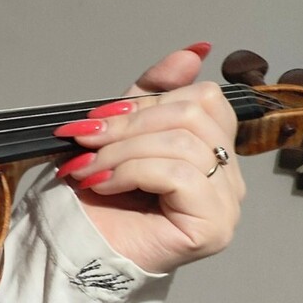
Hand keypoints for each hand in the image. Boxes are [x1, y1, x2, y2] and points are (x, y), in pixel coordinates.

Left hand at [52, 45, 244, 272]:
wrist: (74, 250)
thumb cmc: (95, 199)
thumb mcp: (120, 132)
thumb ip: (153, 93)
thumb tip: (194, 52)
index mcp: (211, 149)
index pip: (202, 98)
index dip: (148, 101)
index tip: (98, 120)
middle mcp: (227, 176)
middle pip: (193, 116)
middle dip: (127, 127)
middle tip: (84, 143)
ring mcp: (226, 203)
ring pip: (182, 143)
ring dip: (121, 152)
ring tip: (88, 170)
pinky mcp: (213, 225)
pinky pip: (178, 174)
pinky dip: (131, 172)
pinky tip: (104, 186)